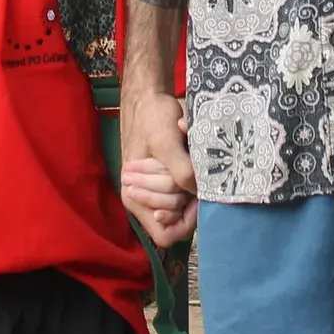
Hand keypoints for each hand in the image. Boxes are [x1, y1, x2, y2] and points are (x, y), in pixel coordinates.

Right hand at [119, 88, 196, 245]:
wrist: (149, 97)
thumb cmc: (152, 117)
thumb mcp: (165, 141)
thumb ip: (180, 171)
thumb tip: (198, 194)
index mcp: (134, 198)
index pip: (167, 236)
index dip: (184, 223)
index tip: (195, 198)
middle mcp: (144, 201)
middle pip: (177, 222)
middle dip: (187, 201)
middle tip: (191, 172)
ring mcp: (155, 192)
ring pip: (182, 209)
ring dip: (190, 190)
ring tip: (190, 164)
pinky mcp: (165, 181)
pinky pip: (185, 194)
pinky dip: (192, 182)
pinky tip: (193, 162)